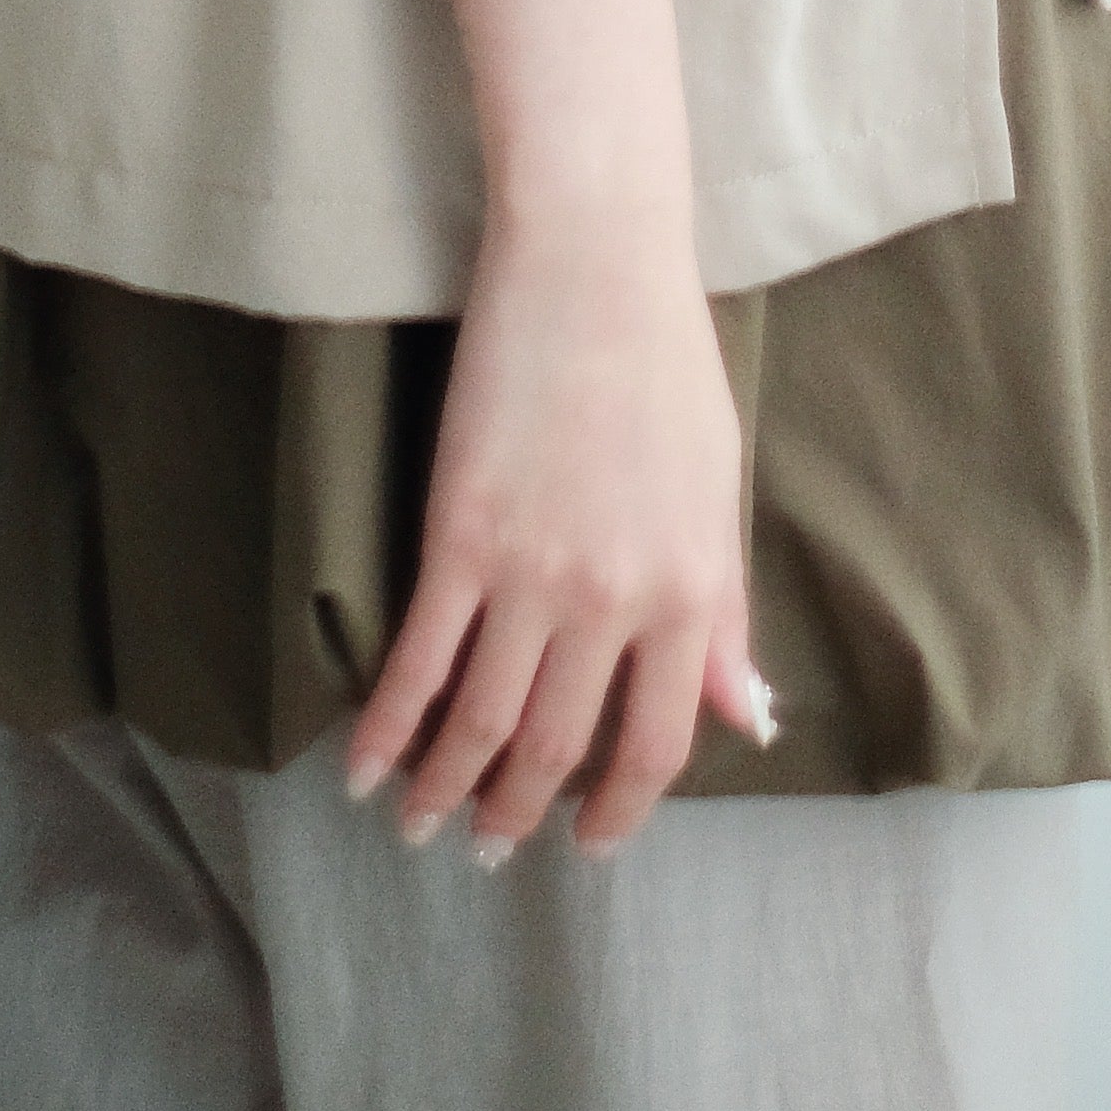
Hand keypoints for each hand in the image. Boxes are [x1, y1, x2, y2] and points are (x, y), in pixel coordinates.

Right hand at [345, 205, 774, 858]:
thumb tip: (748, 716)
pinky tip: (363, 769)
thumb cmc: (668, 365)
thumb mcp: (717, 493)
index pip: (654, 744)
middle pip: (553, 747)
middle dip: (516, 814)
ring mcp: (531, 572)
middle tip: (489, 849)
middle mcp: (613, 600)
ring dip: (445, 790)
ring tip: (421, 826)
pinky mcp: (457, 536)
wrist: (594, 261)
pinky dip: (387, 729)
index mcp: (689, 592)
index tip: (589, 843)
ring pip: (480, 723)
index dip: (619, 809)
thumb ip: (725, 614)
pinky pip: (419, 661)